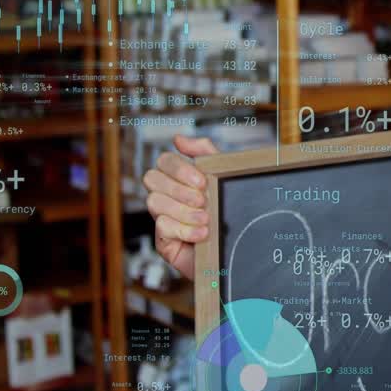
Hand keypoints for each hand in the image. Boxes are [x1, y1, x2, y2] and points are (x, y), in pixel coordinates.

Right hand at [143, 135, 218, 279]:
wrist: (239, 252)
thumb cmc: (229, 213)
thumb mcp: (223, 178)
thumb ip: (205, 153)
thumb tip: (178, 138)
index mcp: (179, 179)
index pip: (164, 161)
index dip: (179, 168)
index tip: (202, 181)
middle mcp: (167, 196)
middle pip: (151, 178)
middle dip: (179, 188)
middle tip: (203, 199)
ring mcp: (162, 218)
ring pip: (154, 202)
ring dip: (183, 210)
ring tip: (206, 219)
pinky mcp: (164, 241)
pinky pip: (162, 227)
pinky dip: (184, 229)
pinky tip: (202, 234)